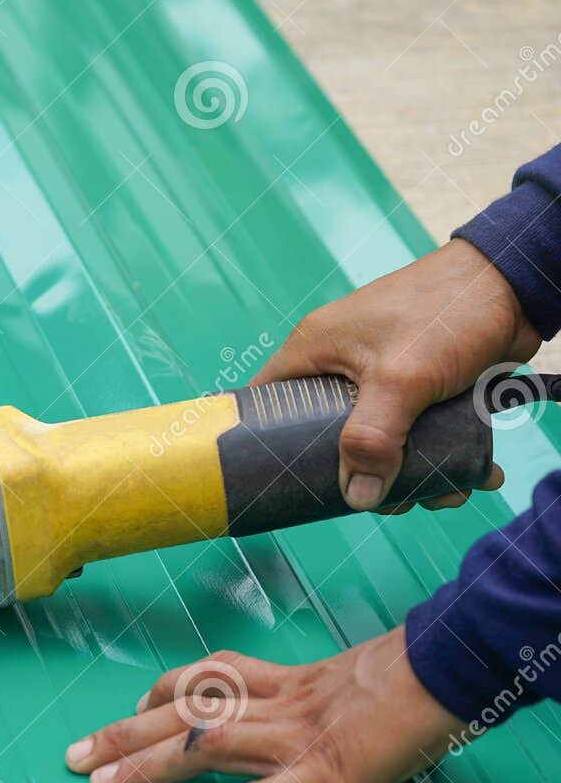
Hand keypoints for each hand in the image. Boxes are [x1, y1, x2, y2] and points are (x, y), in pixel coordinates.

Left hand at [63, 627, 466, 782]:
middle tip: (72, 757)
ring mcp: (288, 740)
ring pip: (200, 748)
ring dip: (145, 768)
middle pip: (178, 713)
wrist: (440, 678)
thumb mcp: (330, 682)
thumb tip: (260, 720)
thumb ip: (289, 697)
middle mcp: (267, 705)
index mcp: (272, 681)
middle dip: (121, 734)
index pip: (197, 679)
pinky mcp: (316, 774)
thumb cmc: (392, 686)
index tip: (131, 710)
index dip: (157, 694)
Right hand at [252, 238, 539, 510]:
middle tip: (389, 501)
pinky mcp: (419, 384)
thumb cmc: (445, 310)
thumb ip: (372, 440)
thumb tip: (358, 499)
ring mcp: (381, 375)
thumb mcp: (400, 379)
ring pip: (379, 441)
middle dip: (361, 476)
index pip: (266, 404)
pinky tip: (468, 474)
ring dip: (412, 474)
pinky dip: (440, 456)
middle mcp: (339, 364)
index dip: (266, 446)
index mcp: (313, 351)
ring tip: (444, 492)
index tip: (288, 485)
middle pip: (328, 437)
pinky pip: (416, 432)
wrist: (516, 281)